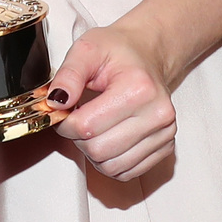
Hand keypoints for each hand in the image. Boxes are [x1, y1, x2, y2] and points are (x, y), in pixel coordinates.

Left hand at [47, 25, 176, 180]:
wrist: (147, 53)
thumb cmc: (118, 51)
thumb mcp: (86, 49)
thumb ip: (68, 75)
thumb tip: (55, 102)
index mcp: (139, 89)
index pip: (87, 127)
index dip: (65, 123)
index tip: (64, 112)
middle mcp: (157, 114)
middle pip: (99, 151)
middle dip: (79, 138)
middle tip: (79, 117)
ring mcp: (164, 133)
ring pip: (112, 167)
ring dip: (94, 152)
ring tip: (94, 126)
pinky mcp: (166, 148)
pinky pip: (127, 172)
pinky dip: (110, 161)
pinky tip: (108, 137)